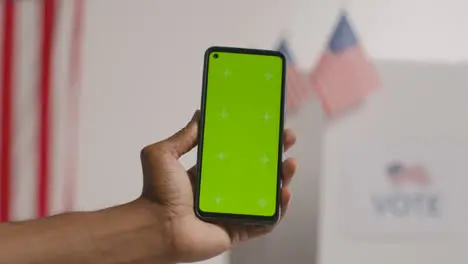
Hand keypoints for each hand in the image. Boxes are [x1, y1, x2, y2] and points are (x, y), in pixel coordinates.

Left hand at [139, 110, 296, 262]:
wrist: (155, 227)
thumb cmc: (156, 193)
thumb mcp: (164, 154)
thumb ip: (183, 136)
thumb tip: (199, 114)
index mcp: (208, 175)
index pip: (239, 155)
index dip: (255, 142)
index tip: (268, 127)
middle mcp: (223, 193)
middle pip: (258, 173)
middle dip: (275, 156)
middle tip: (287, 140)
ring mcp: (232, 212)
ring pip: (266, 196)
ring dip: (282, 180)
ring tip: (290, 164)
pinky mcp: (238, 230)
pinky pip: (265, 221)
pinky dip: (279, 209)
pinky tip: (285, 193)